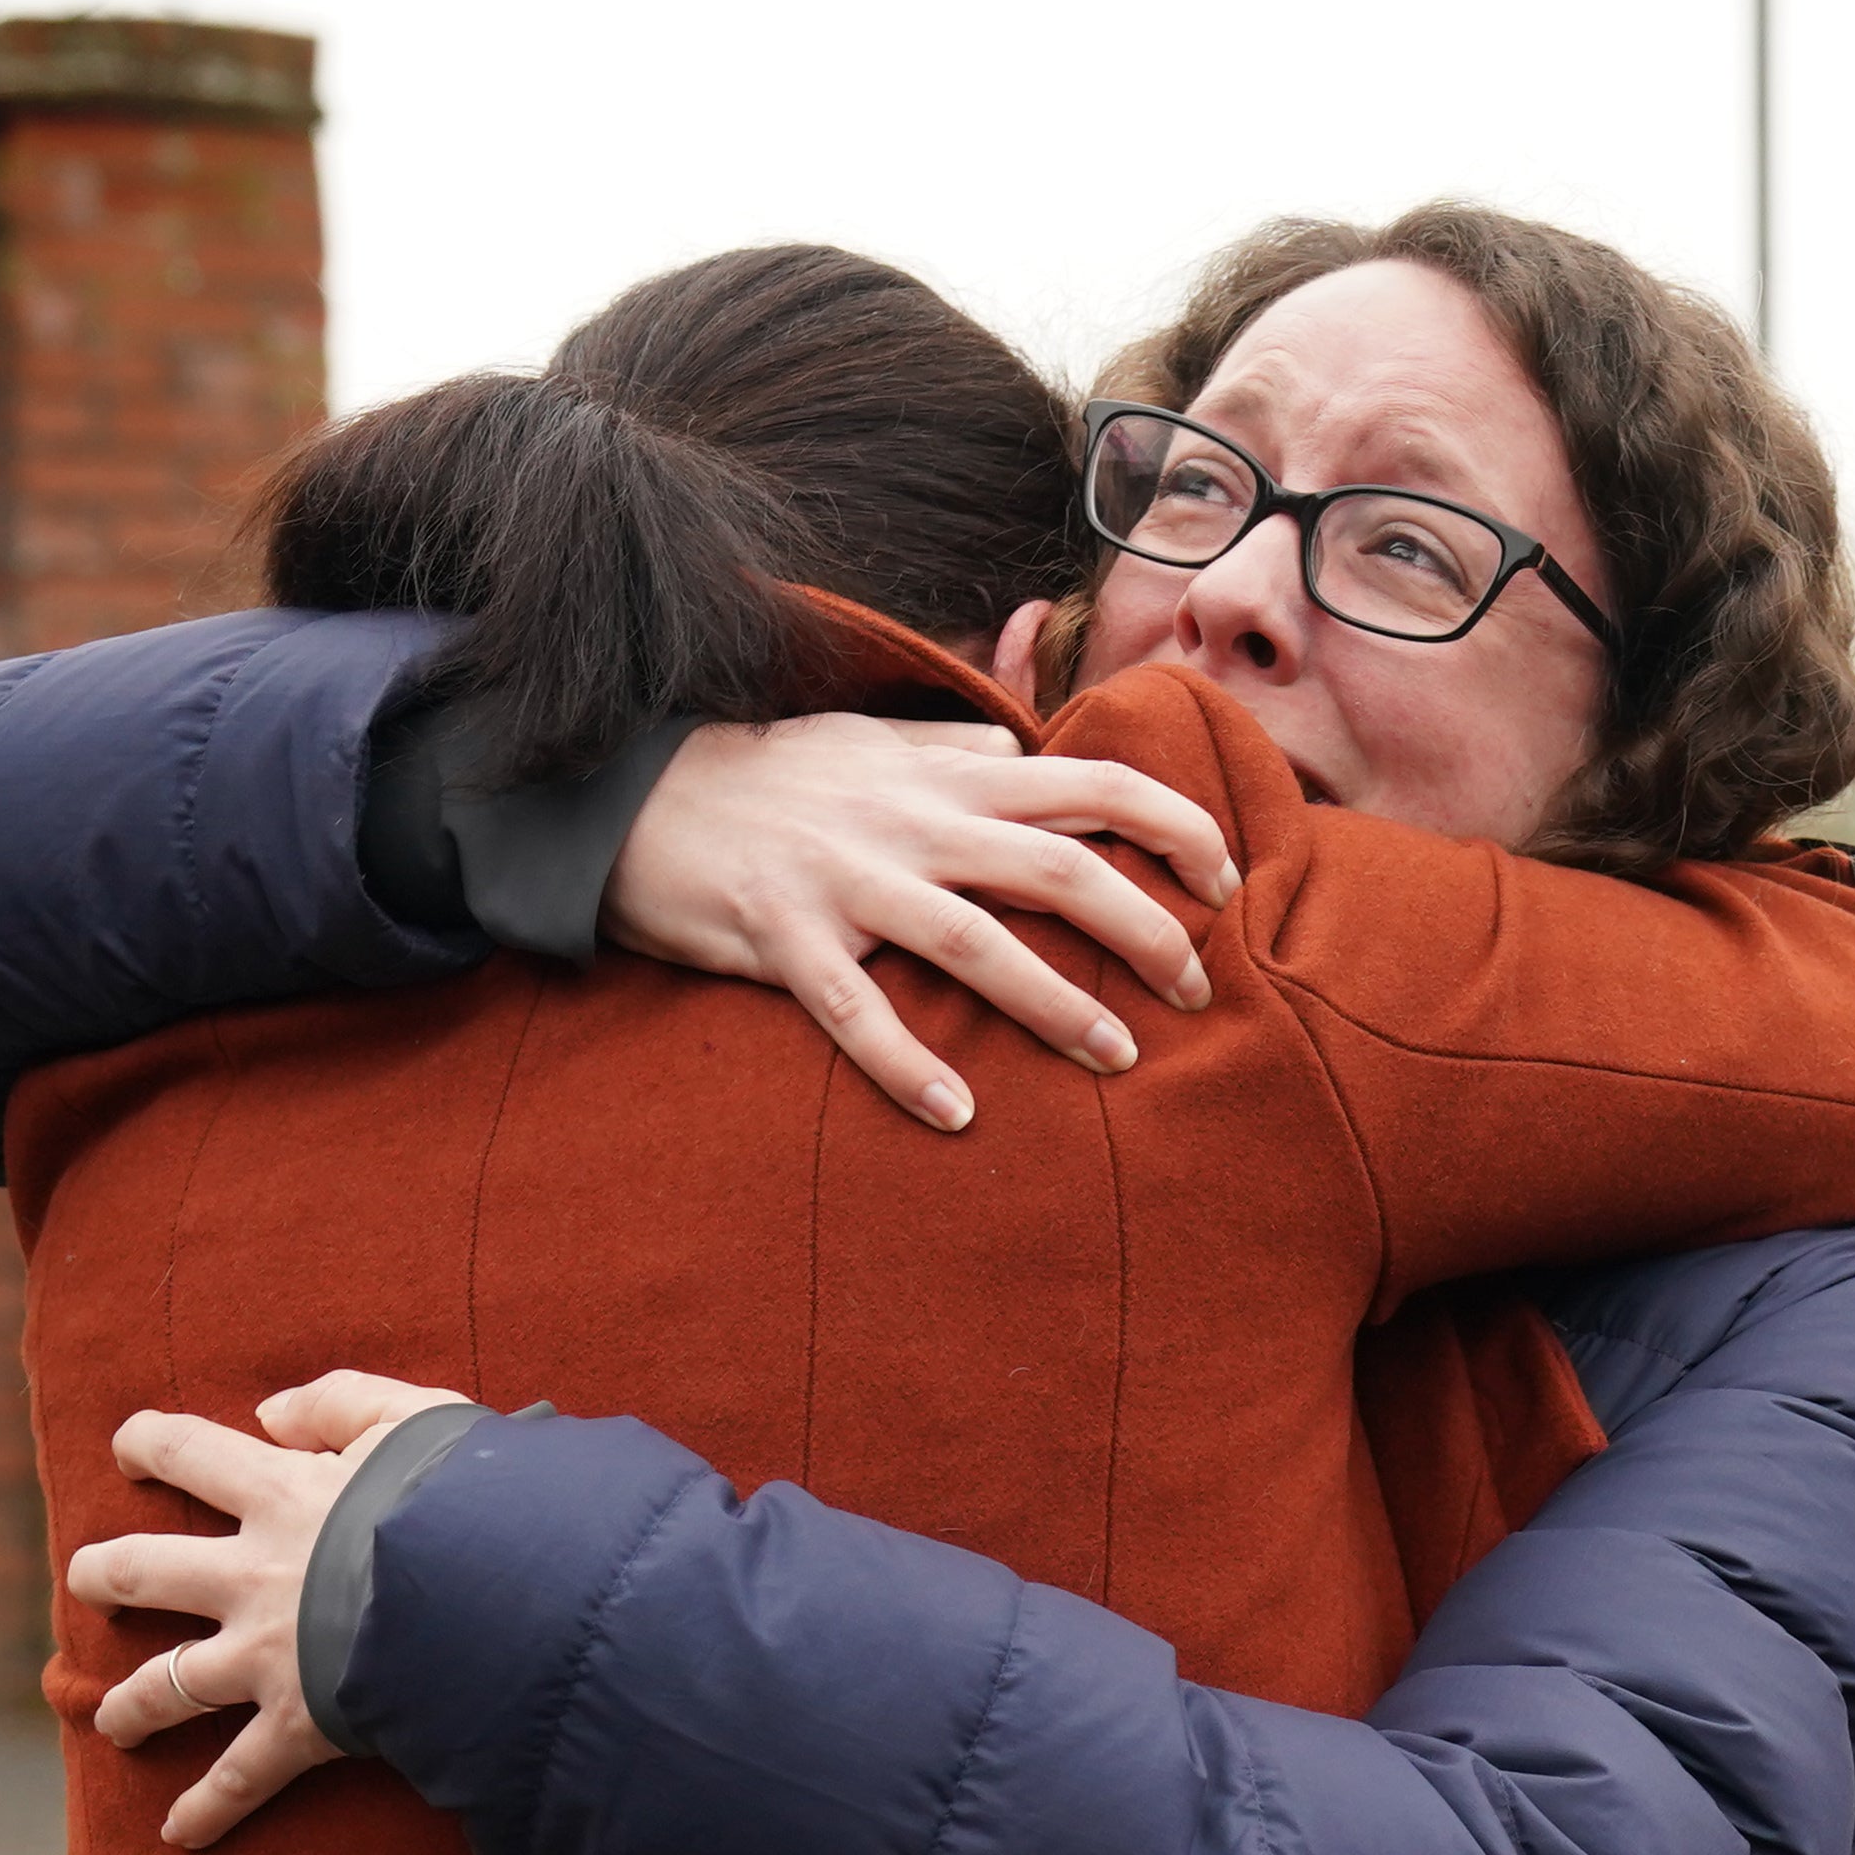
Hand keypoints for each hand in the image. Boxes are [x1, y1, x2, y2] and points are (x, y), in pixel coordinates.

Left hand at [71, 1371, 468, 1848]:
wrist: (496, 1591)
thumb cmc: (468, 1496)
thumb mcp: (413, 1416)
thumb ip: (339, 1401)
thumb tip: (269, 1413)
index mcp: (279, 1494)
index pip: (190, 1452)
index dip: (149, 1442)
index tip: (127, 1444)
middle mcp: (252, 1576)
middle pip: (143, 1572)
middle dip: (103, 1576)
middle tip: (86, 1578)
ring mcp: (265, 1657)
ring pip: (168, 1683)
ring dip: (132, 1705)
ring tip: (113, 1721)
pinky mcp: (298, 1724)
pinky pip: (240, 1776)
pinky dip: (208, 1810)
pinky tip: (179, 1834)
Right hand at [599, 709, 1241, 1132]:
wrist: (630, 795)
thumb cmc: (765, 776)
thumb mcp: (869, 739)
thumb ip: (953, 747)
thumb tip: (1027, 751)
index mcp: (944, 776)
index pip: (1091, 782)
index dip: (1173, 826)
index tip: (1224, 879)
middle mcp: (910, 823)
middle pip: (1060, 868)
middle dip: (1147, 931)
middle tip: (1196, 991)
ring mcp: (846, 881)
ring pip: (975, 941)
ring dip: (1056, 1005)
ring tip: (1116, 1059)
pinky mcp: (781, 937)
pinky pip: (854, 1011)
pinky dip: (908, 1065)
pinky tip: (958, 1115)